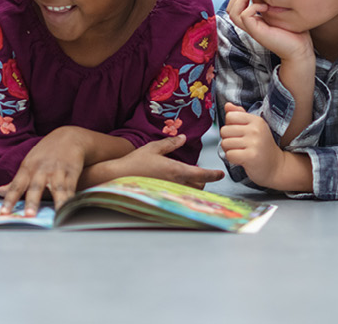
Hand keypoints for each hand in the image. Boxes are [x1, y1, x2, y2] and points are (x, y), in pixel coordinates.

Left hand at [0, 128, 87, 215]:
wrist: (69, 137)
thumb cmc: (45, 153)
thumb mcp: (29, 163)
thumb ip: (16, 181)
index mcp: (28, 168)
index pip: (16, 185)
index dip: (10, 199)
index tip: (4, 212)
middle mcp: (42, 170)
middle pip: (36, 187)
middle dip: (32, 201)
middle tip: (29, 215)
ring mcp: (58, 171)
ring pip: (57, 189)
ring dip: (56, 202)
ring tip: (57, 215)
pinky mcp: (72, 172)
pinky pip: (71, 188)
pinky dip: (71, 199)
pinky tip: (71, 209)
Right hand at [110, 135, 224, 188]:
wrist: (117, 178)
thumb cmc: (134, 162)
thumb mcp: (153, 148)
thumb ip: (170, 144)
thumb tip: (183, 138)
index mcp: (176, 170)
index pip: (202, 175)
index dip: (213, 175)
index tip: (220, 174)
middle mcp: (175, 184)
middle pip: (198, 186)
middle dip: (201, 181)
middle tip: (198, 174)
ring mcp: (169, 193)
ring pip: (189, 193)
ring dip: (192, 188)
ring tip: (186, 180)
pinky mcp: (162, 199)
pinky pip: (178, 198)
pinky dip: (181, 193)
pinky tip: (175, 188)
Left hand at [220, 103, 283, 188]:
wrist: (275, 166)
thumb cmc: (261, 146)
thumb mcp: (253, 127)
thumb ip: (239, 115)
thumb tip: (227, 105)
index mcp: (256, 120)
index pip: (230, 116)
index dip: (229, 126)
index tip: (238, 133)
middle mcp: (256, 129)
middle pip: (224, 130)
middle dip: (227, 139)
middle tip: (239, 145)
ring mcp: (254, 143)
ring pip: (225, 143)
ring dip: (229, 150)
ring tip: (241, 152)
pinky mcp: (251, 156)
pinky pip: (229, 155)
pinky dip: (232, 159)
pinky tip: (242, 159)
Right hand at [226, 0, 313, 62]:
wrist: (300, 49)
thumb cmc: (294, 31)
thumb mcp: (280, 12)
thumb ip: (272, 2)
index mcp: (253, 20)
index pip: (234, 6)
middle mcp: (250, 25)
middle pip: (229, 8)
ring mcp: (252, 29)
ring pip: (232, 12)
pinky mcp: (257, 33)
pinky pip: (244, 16)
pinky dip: (252, 7)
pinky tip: (265, 6)